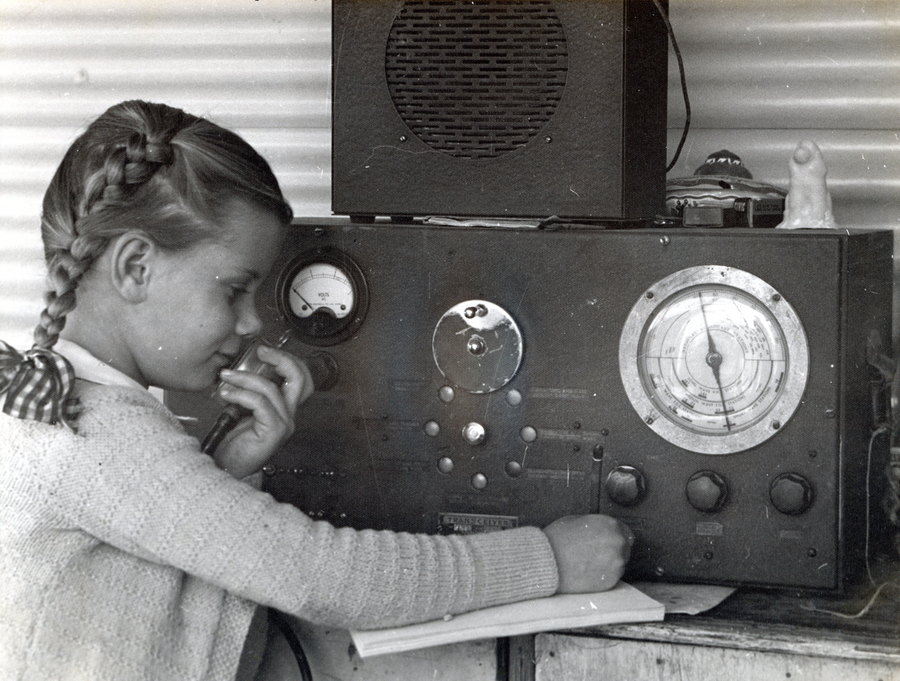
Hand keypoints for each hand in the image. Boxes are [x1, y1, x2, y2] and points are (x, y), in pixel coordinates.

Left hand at [212, 345, 313, 478]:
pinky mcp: (274, 431)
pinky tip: (226, 394)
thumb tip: (237, 368)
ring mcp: (284, 423)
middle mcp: (289, 415)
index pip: (300, 378)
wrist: (228, 469)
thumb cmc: (233, 442)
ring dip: (245, 378)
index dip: (288, 360)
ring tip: (226, 376)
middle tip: (260, 352)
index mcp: (284, 408)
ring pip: (272, 388)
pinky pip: (260, 403)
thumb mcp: (242, 410)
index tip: (264, 350)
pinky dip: (241, 394)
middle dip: (282, 359)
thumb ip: (247, 392)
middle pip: (300, 379)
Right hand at [543, 515, 633, 592]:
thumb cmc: (558, 539)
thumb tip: (602, 530)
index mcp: (611, 525)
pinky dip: (604, 575)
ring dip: (609, 564)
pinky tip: (589, 572)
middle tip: (596, 554)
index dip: (616, 537)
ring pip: (619, 564)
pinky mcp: (611, 581)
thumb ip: (596, 525)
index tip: (609, 542)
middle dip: (614, 550)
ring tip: (590, 563)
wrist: (548, 562)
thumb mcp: (577, 520)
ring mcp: (616, 563)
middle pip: (625, 548)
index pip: (626, 532)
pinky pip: (612, 577)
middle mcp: (618, 543)